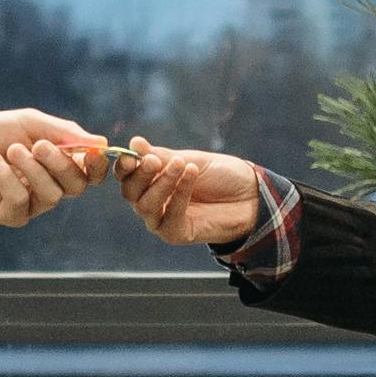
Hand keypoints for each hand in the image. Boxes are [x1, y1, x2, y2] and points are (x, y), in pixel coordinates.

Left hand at [0, 107, 109, 225]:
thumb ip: (64, 132)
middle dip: (61, 164)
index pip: (89, 172)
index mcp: (57, 163)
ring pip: (52, 195)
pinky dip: (8, 179)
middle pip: (76, 185)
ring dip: (32, 169)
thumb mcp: (29, 122)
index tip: (92, 153)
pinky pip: (22, 203)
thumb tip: (101, 143)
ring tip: (11, 150)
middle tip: (39, 145)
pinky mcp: (10, 215)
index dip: (96, 166)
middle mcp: (48, 185)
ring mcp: (30, 203)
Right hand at [118, 141, 268, 248]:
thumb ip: (162, 155)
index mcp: (151, 180)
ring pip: (145, 206)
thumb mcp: (191, 159)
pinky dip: (179, 194)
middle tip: (156, 160)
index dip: (124, 167)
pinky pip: (169, 217)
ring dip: (162, 183)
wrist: (251, 194)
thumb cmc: (220, 175)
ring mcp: (162, 219)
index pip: (126, 176)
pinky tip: (191, 175)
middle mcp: (152, 201)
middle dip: (141, 175)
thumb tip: (134, 143)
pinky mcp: (176, 233)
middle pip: (130, 193)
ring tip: (182, 165)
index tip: (131, 156)